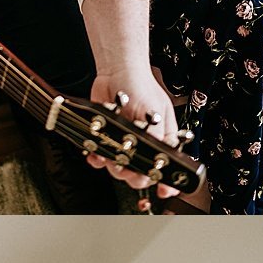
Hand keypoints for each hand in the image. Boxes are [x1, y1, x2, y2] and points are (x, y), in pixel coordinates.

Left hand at [85, 71, 180, 202]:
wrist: (117, 73)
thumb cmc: (142, 87)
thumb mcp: (155, 111)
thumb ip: (158, 134)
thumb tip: (160, 154)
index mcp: (162, 139)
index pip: (167, 166)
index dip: (166, 181)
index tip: (164, 189)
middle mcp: (144, 144)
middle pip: (140, 174)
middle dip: (133, 175)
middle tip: (127, 167)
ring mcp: (125, 144)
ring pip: (119, 169)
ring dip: (112, 165)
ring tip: (110, 154)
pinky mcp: (107, 139)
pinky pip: (100, 158)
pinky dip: (96, 158)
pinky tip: (95, 152)